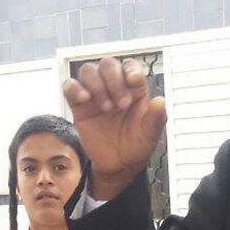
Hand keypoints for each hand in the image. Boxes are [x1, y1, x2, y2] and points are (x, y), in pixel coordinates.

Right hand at [62, 57, 166, 199]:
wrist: (118, 165)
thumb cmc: (136, 146)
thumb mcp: (150, 135)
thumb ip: (156, 118)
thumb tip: (160, 101)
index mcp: (134, 89)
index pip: (130, 66)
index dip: (130, 69)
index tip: (134, 81)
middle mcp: (113, 87)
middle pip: (108, 64)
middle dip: (114, 80)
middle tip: (122, 104)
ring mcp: (95, 94)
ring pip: (88, 70)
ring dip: (97, 84)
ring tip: (106, 108)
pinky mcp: (79, 105)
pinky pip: (69, 86)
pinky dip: (74, 88)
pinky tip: (84, 99)